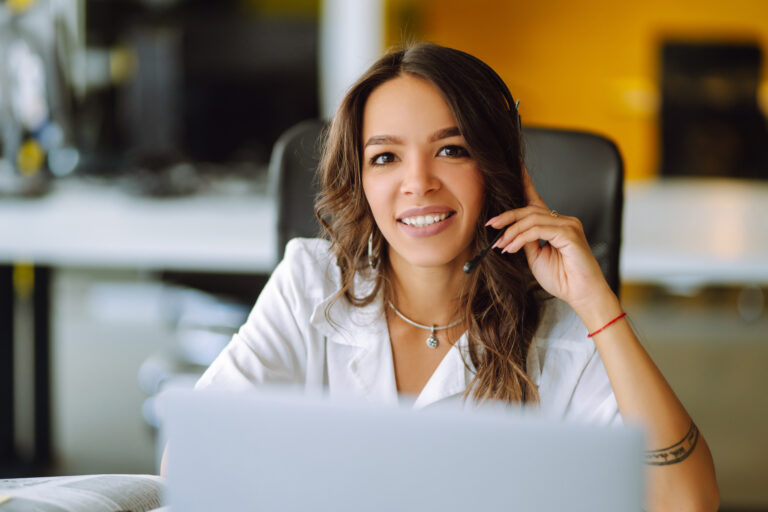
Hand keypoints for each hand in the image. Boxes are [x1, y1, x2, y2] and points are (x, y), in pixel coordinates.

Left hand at [486, 166, 614, 313]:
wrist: (581, 295)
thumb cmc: (562, 279)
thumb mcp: (536, 257)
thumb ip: (526, 240)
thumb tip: (510, 231)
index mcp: (554, 224)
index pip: (536, 200)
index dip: (524, 184)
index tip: (513, 169)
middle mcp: (563, 221)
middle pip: (529, 210)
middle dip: (507, 217)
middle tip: (491, 226)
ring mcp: (568, 225)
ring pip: (532, 219)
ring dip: (512, 231)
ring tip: (500, 244)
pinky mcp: (569, 234)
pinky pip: (539, 230)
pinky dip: (521, 237)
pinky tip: (510, 247)